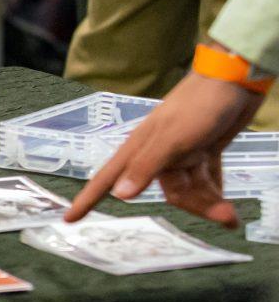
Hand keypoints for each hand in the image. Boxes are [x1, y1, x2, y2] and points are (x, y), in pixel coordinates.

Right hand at [65, 72, 264, 227]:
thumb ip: (146, 166)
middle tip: (225, 216)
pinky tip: (228, 202)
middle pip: (169, 193)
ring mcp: (182, 153)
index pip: (106, 178)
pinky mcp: (203, 151)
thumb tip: (120, 195)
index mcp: (141, 148)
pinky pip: (205, 181)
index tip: (68, 219)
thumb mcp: (171, 137)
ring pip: (190, 189)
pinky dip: (216, 192)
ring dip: (211, 202)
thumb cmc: (198, 106)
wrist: (233, 82)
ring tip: (232, 213)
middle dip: (195, 206)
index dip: (88, 199)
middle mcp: (158, 154)